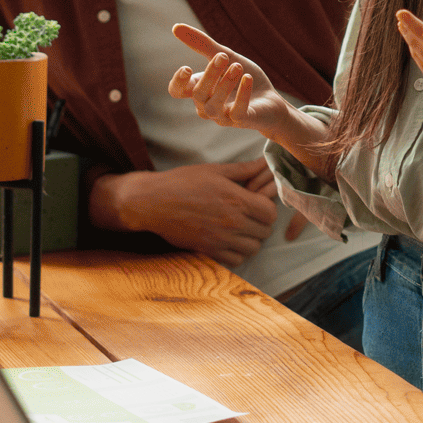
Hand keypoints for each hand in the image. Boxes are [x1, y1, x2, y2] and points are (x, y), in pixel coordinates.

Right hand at [91, 160, 278, 266]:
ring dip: (251, 240)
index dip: (268, 208)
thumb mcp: (215, 170)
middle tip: (250, 215)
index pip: (270, 213)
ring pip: (253, 249)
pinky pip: (235, 260)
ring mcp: (220, 239)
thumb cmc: (182, 182)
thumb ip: (244, 170)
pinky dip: (237, 253)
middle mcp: (232, 222)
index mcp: (236, 200)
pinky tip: (229, 241)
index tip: (258, 204)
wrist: (152, 202)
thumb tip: (266, 162)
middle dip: (261, 223)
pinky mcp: (208, 251)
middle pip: (264, 231)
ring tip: (241, 229)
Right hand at [169, 23, 293, 135]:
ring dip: (225, 84)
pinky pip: (237, 111)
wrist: (272, 100)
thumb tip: (176, 27)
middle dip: (210, 74)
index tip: (187, 68)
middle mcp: (206, 106)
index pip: (177, 91)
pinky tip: (247, 78)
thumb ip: (202, 44)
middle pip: (198, 93)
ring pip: (213, 105)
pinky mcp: (241, 121)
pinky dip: (242, 94)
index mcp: (199, 89)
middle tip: (224, 56)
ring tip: (238, 66)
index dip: (177, 82)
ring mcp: (223, 116)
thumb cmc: (243, 78)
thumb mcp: (225, 57)